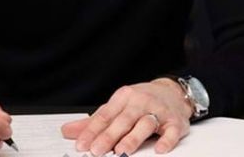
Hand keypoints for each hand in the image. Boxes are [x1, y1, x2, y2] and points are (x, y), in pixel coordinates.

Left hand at [61, 78, 192, 154]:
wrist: (173, 92)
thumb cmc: (141, 102)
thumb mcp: (117, 107)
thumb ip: (94, 122)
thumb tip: (67, 131)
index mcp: (124, 97)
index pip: (105, 115)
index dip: (92, 131)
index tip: (82, 145)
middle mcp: (141, 102)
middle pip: (123, 120)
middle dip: (109, 136)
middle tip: (97, 150)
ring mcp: (159, 111)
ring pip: (145, 124)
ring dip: (134, 137)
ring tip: (122, 150)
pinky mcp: (175, 121)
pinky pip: (171, 131)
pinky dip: (167, 140)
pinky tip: (159, 149)